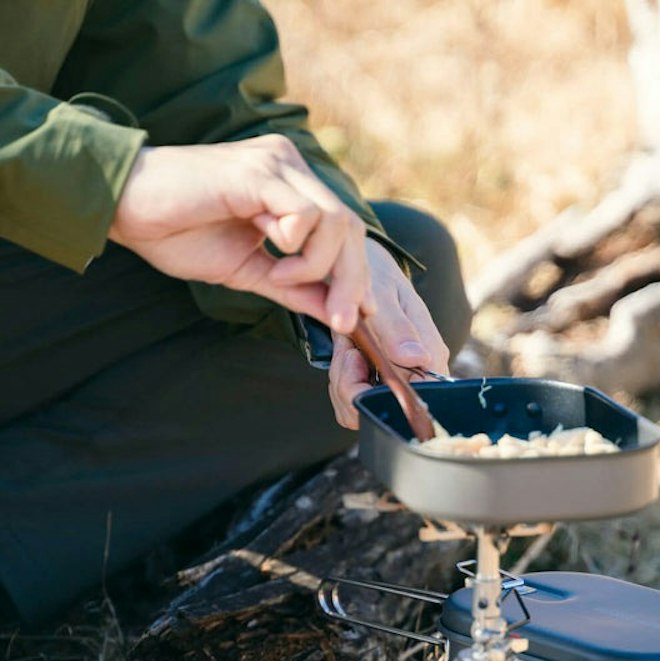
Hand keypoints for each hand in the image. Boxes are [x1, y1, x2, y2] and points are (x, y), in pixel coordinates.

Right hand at [109, 135, 374, 333]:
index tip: (359, 315)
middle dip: (352, 281)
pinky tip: (268, 253)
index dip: (357, 274)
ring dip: (317, 266)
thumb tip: (335, 313)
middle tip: (342, 320)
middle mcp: (289, 166)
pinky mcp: (259, 172)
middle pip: (350, 227)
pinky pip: (306, 216)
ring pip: (336, 222)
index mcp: (289, 184)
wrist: (123, 208)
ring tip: (279, 276)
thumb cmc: (177, 233)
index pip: (343, 230)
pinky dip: (296, 248)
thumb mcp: (250, 272)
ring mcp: (276, 164)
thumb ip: (295, 289)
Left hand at [327, 239, 450, 428]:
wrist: (359, 265)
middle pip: (385, 410)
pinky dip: (340, 382)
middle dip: (352, 386)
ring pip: (366, 411)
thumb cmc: (377, 273)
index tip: (356, 359)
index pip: (414, 398)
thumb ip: (397, 327)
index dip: (378, 392)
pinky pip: (355, 403)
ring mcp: (398, 379)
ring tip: (345, 346)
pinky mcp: (378, 381)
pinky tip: (344, 354)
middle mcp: (418, 374)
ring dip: (343, 382)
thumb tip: (416, 358)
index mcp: (430, 355)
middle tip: (345, 350)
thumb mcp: (383, 293)